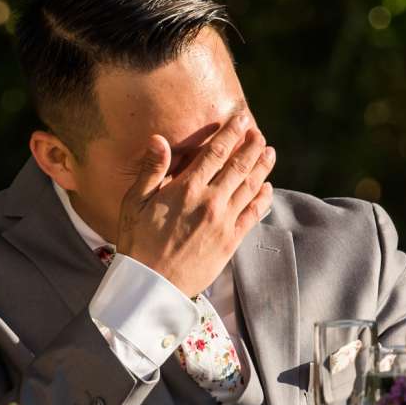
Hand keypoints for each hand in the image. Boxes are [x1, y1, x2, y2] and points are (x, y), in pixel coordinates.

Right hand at [114, 111, 275, 298]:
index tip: (242, 119)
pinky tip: (267, 188)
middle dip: (252, 146)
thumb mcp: (135, 202)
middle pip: (239, 166)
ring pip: (250, 187)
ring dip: (262, 167)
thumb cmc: (137, 243)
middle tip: (258, 134)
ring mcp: (224, 222)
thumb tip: (159, 139)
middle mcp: (210, 201)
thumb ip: (151, 169)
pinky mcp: (231, 241)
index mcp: (186, 188)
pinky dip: (263, 198)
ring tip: (269, 152)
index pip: (216, 152)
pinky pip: (253, 214)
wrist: (151, 286)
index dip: (232, 132)